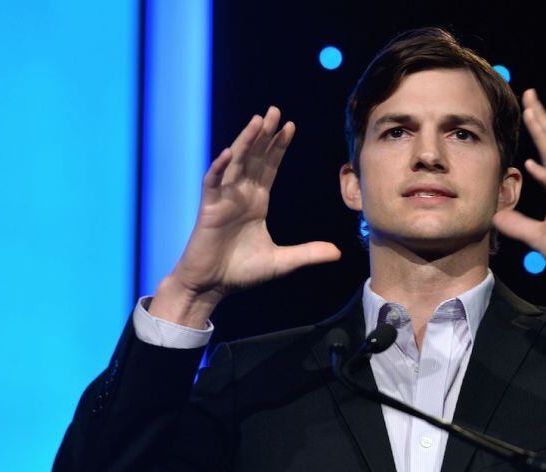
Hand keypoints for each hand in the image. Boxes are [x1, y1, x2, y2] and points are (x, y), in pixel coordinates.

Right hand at [149, 107, 340, 327]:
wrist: (212, 287)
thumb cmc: (241, 272)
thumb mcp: (282, 261)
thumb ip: (308, 253)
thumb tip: (337, 253)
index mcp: (257, 202)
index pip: (270, 168)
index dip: (279, 147)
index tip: (290, 126)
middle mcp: (240, 195)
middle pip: (254, 158)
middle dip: (265, 135)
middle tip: (275, 110)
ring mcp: (223, 199)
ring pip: (236, 163)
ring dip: (245, 142)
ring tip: (257, 121)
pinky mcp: (208, 209)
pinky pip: (213, 183)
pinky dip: (220, 168)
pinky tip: (230, 153)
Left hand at [492, 90, 545, 320]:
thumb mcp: (538, 238)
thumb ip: (519, 226)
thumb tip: (496, 217)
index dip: (539, 128)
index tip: (527, 105)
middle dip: (542, 118)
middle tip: (530, 93)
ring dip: (544, 136)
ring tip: (531, 113)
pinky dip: (545, 176)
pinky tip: (531, 163)